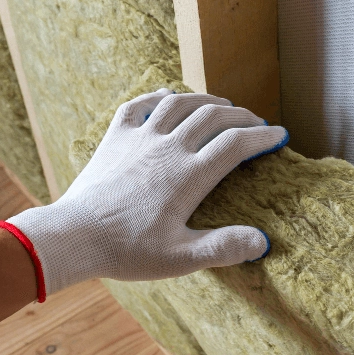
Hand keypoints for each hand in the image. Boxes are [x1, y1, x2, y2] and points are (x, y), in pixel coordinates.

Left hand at [7, 89, 288, 294]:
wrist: (73, 236)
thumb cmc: (127, 250)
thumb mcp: (180, 259)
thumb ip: (223, 247)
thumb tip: (262, 241)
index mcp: (189, 175)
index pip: (236, 145)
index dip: (262, 137)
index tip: (280, 136)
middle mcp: (168, 148)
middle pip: (213, 117)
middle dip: (241, 116)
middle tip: (256, 123)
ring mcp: (140, 138)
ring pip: (179, 103)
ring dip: (205, 100)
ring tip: (221, 105)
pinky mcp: (115, 138)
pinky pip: (139, 105)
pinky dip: (159, 96)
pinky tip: (168, 96)